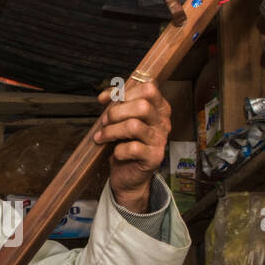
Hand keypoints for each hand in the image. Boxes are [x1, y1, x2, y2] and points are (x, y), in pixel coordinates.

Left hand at [94, 78, 171, 212]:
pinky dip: (118, 150)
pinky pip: (133, 148)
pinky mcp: (154, 158)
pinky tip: (115, 153)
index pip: (149, 89)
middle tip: (105, 122)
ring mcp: (160, 140)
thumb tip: (105, 96)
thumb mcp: (122, 119)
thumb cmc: (125, 143)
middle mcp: (163, 122)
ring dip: (112, 131)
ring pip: (134, 126)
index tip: (106, 100)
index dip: (124, 91)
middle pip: (142, 106)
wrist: (128, 175)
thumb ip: (117, 104)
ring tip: (102, 137)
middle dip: (117, 112)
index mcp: (159, 108)